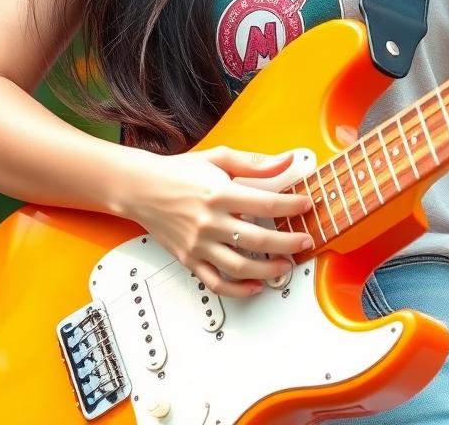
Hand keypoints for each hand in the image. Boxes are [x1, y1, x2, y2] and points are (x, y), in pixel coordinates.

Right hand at [117, 145, 313, 297]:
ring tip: (285, 266)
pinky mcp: (189, 259)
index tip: (306, 204)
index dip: (291, 204)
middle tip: (305, 241)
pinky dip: (237, 290)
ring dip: (268, 270)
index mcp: (219, 192)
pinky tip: (253, 286)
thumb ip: (255, 163)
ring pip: (239, 266)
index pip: (265, 201)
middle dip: (288, 242)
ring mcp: (198, 243)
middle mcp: (209, 221)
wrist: (142, 187)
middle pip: (258, 237)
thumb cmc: (179, 172)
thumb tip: (286, 161)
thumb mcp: (219, 158)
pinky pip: (215, 282)